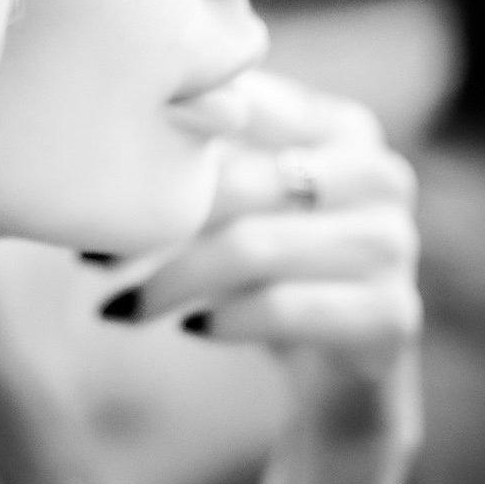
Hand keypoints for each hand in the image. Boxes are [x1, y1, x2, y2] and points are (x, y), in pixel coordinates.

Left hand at [102, 70, 421, 448]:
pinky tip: (192, 328)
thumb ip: (202, 158)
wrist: (347, 378)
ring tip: (123, 308)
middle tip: (91, 258)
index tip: (93, 182)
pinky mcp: (392, 315)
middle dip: (157, 223)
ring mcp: (393, 244)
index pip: (245, 105)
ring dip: (174, 280)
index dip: (163, 137)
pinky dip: (227, 320)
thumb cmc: (277, 272)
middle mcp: (379, 174)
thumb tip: (94, 134)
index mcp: (342, 125)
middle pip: (244, 181)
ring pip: (256, 248)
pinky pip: (286, 309)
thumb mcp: (244, 206)